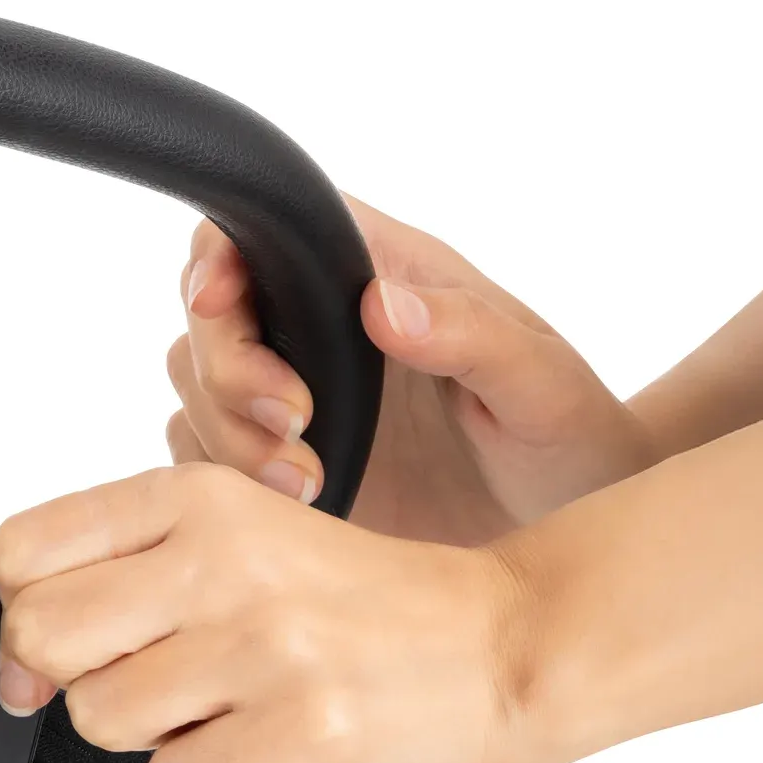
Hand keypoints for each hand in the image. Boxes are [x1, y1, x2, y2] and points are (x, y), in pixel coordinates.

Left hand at [0, 463, 527, 762]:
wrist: (501, 643)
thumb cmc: (361, 600)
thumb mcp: (242, 537)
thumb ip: (129, 571)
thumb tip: (18, 657)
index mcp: (199, 497)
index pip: (25, 547)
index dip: (18, 610)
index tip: (55, 646)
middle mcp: (223, 558)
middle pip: (39, 633)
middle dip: (68, 678)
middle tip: (136, 682)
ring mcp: (263, 644)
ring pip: (98, 715)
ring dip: (146, 732)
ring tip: (217, 708)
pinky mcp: (299, 727)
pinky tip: (258, 742)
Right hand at [166, 199, 657, 544]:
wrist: (566, 532)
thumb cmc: (566, 437)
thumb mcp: (541, 385)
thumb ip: (468, 334)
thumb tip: (382, 303)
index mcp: (379, 272)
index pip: (267, 230)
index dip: (222, 255)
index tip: (219, 304)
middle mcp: (322, 326)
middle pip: (210, 316)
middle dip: (230, 371)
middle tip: (293, 424)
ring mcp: (295, 395)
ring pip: (196, 387)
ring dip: (229, 436)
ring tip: (308, 483)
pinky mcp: (279, 462)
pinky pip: (204, 455)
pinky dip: (224, 480)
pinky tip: (294, 505)